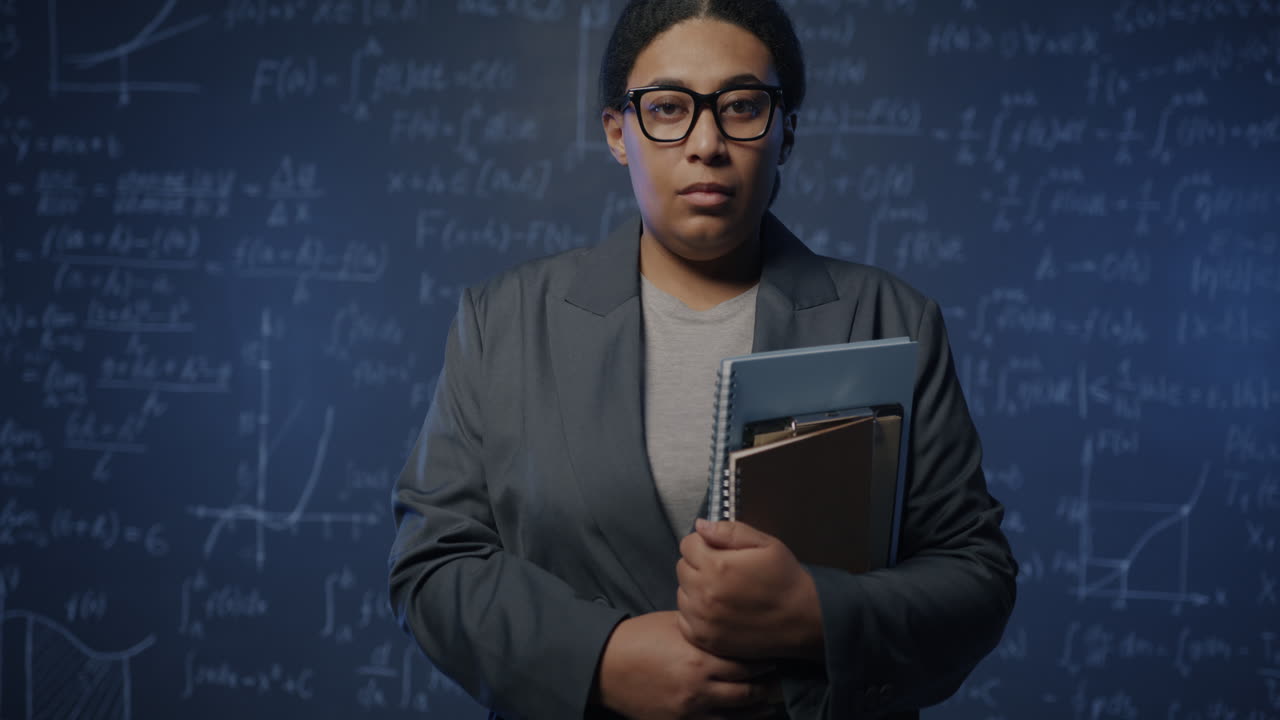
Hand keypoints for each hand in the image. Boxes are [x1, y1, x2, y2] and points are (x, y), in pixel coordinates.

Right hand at [592, 610, 783, 719]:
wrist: (606, 664)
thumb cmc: (641, 637)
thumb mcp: (676, 625)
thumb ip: (707, 631)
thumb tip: (733, 629)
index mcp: (700, 658)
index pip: (748, 664)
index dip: (767, 662)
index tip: (777, 657)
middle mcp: (700, 688)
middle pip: (749, 693)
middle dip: (770, 688)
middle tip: (783, 682)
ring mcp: (690, 711)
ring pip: (737, 717)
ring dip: (757, 710)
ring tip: (769, 703)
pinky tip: (742, 718)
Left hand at [676, 519, 823, 660]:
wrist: (803, 620)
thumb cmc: (786, 580)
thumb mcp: (765, 544)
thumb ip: (729, 531)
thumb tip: (701, 526)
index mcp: (717, 566)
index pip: (687, 544)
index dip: (703, 543)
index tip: (717, 550)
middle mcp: (704, 594)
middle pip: (682, 567)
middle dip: (698, 564)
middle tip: (723, 571)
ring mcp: (703, 619)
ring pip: (682, 593)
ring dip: (696, 589)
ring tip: (723, 591)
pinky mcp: (705, 638)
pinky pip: (684, 619)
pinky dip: (695, 613)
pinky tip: (717, 610)